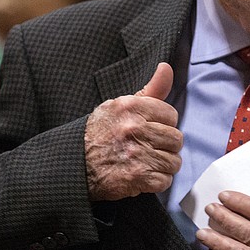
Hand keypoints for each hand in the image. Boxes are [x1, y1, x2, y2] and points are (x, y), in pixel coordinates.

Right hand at [84, 62, 182, 200]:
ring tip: (146, 162)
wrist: (74, 162)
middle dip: (165, 146)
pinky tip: (143, 176)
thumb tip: (166, 68)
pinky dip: (156, 182)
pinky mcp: (137, 177)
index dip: (163, 124)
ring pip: (173, 161)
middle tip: (149, 148)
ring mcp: (136, 153)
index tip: (151, 130)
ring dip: (162, 166)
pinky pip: (165, 181)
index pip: (171, 115)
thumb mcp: (120, 105)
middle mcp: (134, 128)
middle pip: (176, 139)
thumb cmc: (100, 132)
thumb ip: (150, 89)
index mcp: (131, 107)